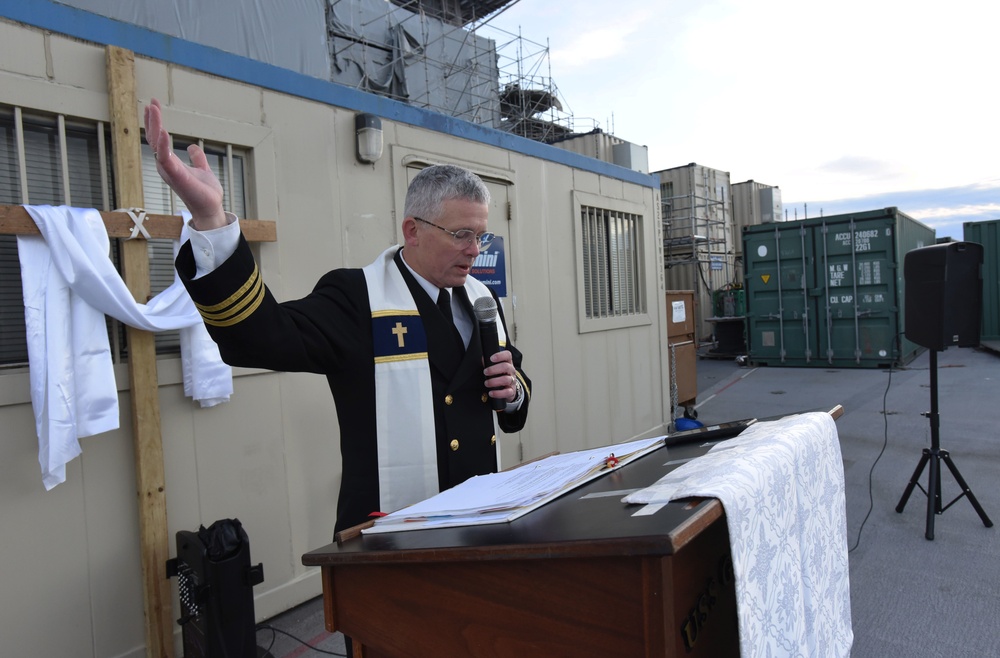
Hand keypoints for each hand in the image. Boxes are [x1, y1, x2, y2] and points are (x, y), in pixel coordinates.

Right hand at [143, 98, 227, 229]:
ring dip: (154, 126)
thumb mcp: (202, 169)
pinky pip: (165, 157)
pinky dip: (162, 144)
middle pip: (153, 138)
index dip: (155, 122)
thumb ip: (198, 158)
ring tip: (153, 109)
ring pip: (156, 144)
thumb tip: (194, 147)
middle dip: (151, 120)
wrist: (211, 208)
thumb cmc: (205, 193)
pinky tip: (162, 130)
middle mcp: (166, 165)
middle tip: (151, 103)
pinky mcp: (175, 175)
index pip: (158, 139)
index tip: (154, 106)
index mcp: (171, 163)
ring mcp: (169, 170)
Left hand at [484, 350, 518, 403]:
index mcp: (507, 363)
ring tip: (486, 383)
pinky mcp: (511, 391)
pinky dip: (498, 393)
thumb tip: (483, 359)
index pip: (507, 355)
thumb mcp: (496, 367)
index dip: (500, 355)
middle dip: (494, 369)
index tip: (491, 358)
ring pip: (506, 380)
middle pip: (506, 367)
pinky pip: (507, 392)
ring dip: (494, 381)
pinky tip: (491, 393)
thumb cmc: (500, 375)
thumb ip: (489, 363)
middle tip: (485, 372)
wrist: (508, 388)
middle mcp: (511, 371)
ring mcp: (512, 381)